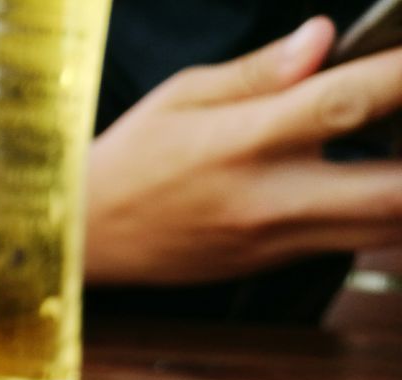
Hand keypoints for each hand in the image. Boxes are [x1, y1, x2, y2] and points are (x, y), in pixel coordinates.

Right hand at [86, 17, 401, 284]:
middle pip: (394, 192)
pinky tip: (379, 178)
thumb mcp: (182, 97)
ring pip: (387, 229)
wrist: (87, 239)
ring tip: (400, 150)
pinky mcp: (276, 264)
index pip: (347, 101)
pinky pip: (354, 241)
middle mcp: (269, 199)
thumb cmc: (131, 159)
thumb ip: (260, 71)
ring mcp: (277, 241)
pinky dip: (386, 212)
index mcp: (244, 142)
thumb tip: (323, 37)